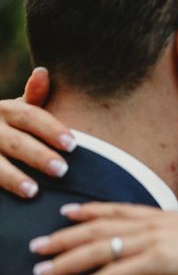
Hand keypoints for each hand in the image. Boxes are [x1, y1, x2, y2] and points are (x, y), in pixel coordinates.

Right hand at [0, 68, 72, 197]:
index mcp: (6, 110)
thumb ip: (33, 97)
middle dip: (38, 156)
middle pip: (15, 142)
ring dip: (12, 178)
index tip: (73, 144)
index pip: (31, 117)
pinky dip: (0, 188)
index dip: (52, 130)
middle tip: (62, 170)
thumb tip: (43, 73)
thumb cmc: (3, 125)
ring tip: (33, 191)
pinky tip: (14, 202)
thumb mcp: (15, 109)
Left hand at [29, 202, 177, 274]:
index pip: (121, 210)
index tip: (67, 213)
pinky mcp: (160, 261)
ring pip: (101, 249)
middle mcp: (158, 223)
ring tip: (42, 271)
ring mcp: (158, 240)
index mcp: (169, 216)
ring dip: (67, 261)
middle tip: (37, 245)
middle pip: (101, 227)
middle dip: (65, 236)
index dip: (91, 211)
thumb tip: (174, 247)